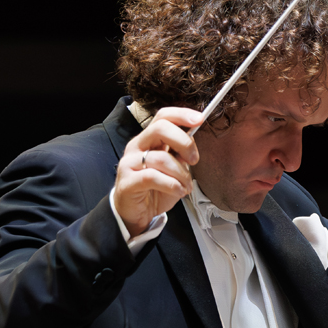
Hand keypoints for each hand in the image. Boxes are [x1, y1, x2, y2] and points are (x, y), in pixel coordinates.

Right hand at [114, 107, 202, 235]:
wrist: (137, 213)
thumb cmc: (155, 190)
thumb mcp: (174, 169)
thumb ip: (180, 154)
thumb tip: (192, 143)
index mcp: (148, 139)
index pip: (163, 116)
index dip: (182, 115)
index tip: (200, 120)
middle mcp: (137, 147)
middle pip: (160, 128)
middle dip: (184, 143)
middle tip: (194, 160)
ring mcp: (129, 163)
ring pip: (161, 158)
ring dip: (181, 174)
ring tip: (185, 186)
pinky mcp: (127, 182)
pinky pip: (152, 177)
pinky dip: (171, 185)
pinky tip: (178, 191)